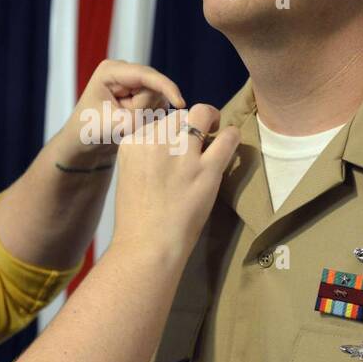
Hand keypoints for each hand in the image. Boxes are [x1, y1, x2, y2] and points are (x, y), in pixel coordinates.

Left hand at [58, 60, 185, 167]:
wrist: (83, 142)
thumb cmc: (89, 130)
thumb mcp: (112, 125)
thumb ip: (138, 118)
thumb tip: (164, 114)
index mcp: (111, 71)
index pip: (146, 75)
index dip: (166, 87)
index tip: (180, 103)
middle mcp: (124, 72)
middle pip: (154, 88)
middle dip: (145, 110)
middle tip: (124, 124)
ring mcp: (133, 83)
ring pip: (158, 98)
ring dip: (147, 116)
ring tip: (125, 125)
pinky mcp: (140, 94)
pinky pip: (158, 105)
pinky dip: (149, 119)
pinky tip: (134, 125)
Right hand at [110, 103, 239, 264]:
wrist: (148, 246)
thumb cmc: (137, 220)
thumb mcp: (130, 175)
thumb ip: (145, 156)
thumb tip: (170, 145)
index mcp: (133, 143)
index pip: (156, 122)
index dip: (169, 133)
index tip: (174, 147)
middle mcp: (156, 141)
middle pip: (178, 116)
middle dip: (188, 126)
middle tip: (196, 142)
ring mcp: (182, 153)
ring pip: (201, 114)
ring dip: (209, 123)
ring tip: (214, 135)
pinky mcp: (207, 169)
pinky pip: (227, 137)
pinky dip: (231, 134)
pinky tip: (231, 139)